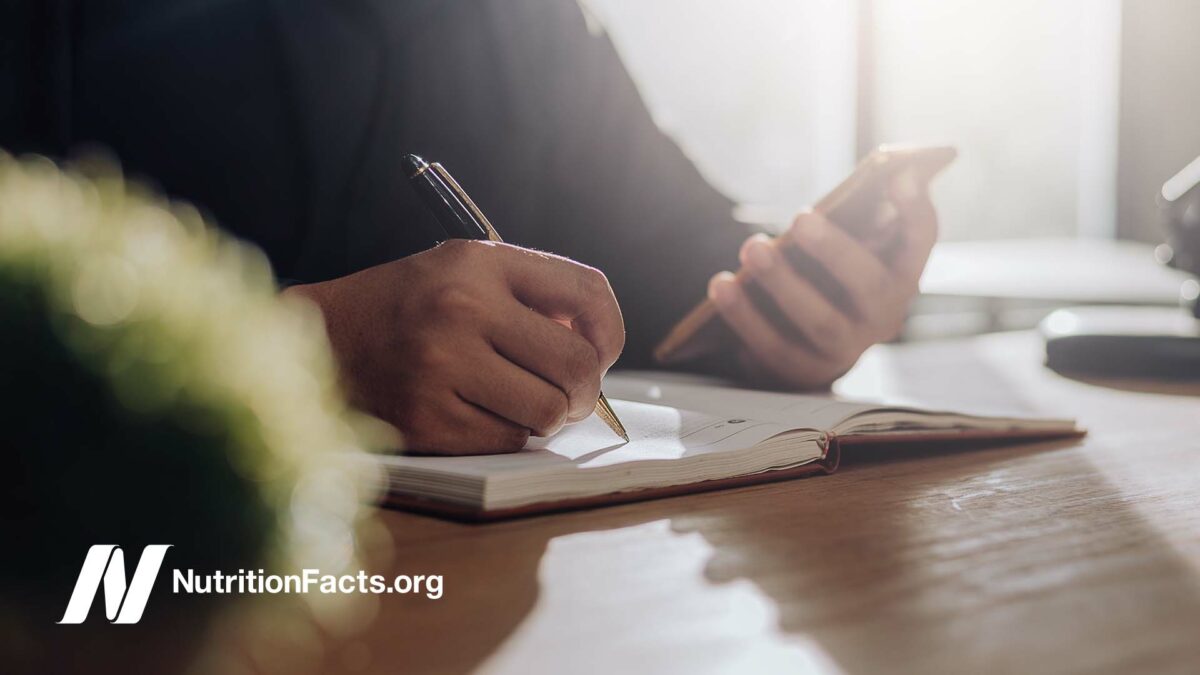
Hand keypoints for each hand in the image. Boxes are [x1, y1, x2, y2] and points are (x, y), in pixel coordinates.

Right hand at [286, 239, 624, 454]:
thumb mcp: (465, 272)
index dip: (610, 330)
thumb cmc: (409, 307)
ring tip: (524, 403)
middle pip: (576, 364)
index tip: (603, 350)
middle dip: (586, 389)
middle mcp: (462, 309)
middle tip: (573, 395)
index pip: (586, 292)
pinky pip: (509, 440)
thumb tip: (600, 345)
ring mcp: (442, 366)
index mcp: (479, 263)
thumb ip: (532, 296)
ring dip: (549, 416)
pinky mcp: (428, 419)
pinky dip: (509, 434)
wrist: (324, 340)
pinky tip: (482, 414)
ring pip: (548, 411)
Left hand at [707, 171, 936, 388]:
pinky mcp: (805, 371)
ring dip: (784, 283)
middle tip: (800, 218)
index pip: (920, 240)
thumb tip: (855, 185)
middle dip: (835, 249)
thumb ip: (852, 219)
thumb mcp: (841, 248)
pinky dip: (745, 316)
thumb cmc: (822, 277)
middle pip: (869, 284)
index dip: (916, 210)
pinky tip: (722, 285)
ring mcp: (847, 350)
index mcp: (900, 275)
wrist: (802, 345)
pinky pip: (775, 346)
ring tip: (752, 248)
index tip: (900, 174)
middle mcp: (884, 316)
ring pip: (821, 321)